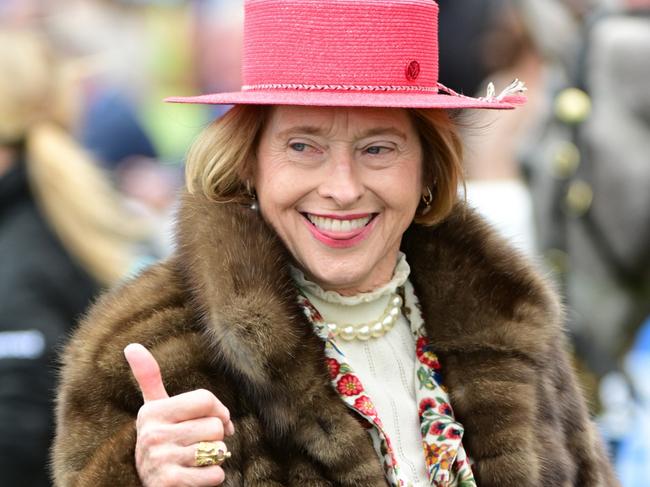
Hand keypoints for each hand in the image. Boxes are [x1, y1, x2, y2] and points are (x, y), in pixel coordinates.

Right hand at [124, 343, 234, 486]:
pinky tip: (195, 476)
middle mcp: (152, 434)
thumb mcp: (154, 409)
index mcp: (152, 411)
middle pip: (215, 426)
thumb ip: (148, 377)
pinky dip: (213, 476)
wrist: (150, 484)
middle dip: (215, 438)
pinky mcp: (169, 483)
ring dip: (215, 458)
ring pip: (217, 450)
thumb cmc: (162, 440)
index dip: (220, 411)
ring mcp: (160, 460)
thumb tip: (131, 345)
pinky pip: (215, 474)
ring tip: (195, 460)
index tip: (216, 420)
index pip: (206, 400)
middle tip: (198, 444)